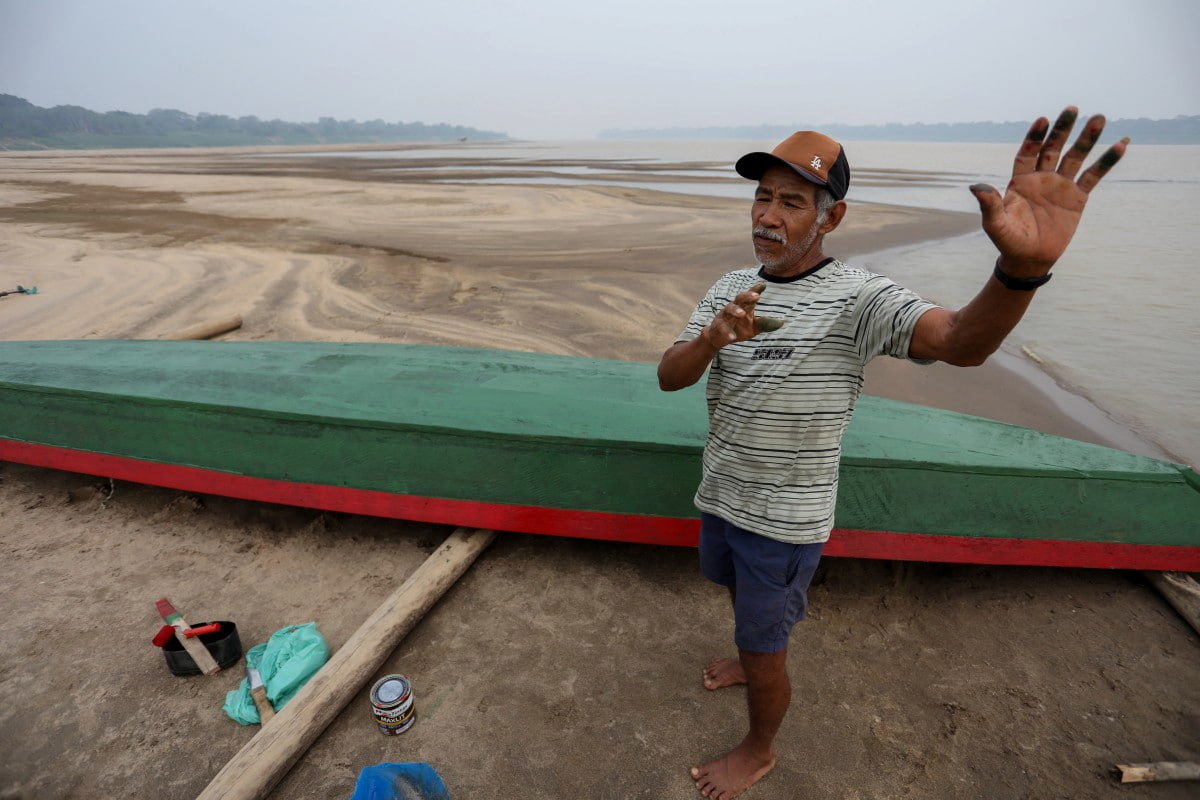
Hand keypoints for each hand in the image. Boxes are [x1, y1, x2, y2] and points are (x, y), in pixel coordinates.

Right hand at [702, 282, 780, 347]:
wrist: (718, 338)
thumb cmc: (738, 329)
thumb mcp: (754, 328)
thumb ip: (765, 324)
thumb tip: (781, 322)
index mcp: (744, 306)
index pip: (750, 296)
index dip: (756, 289)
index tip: (763, 284)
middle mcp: (734, 308)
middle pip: (739, 298)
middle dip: (747, 296)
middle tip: (756, 296)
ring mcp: (725, 316)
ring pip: (729, 309)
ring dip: (735, 310)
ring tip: (742, 314)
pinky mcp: (718, 326)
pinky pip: (722, 327)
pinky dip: (727, 332)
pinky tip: (732, 337)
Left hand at [970, 107, 1127, 275]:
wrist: (1030, 258)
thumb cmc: (1008, 241)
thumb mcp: (996, 225)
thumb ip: (989, 205)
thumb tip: (976, 187)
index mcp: (1020, 180)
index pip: (1027, 153)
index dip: (1034, 138)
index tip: (1043, 120)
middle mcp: (1041, 177)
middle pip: (1053, 148)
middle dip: (1062, 130)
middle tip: (1072, 109)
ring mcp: (1061, 185)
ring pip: (1075, 157)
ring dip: (1087, 139)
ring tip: (1099, 118)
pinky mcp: (1078, 196)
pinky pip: (1093, 176)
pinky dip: (1106, 162)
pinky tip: (1121, 145)